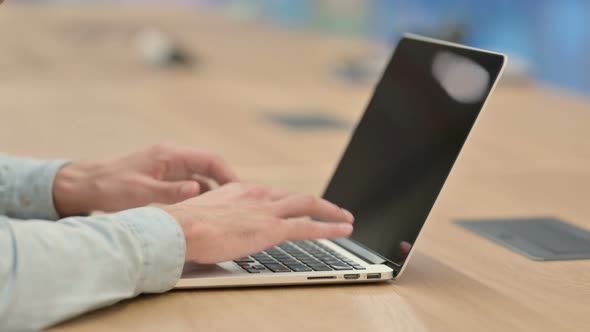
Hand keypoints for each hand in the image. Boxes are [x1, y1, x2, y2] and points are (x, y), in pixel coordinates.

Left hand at [53, 143, 237, 216]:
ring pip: (202, 177)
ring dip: (214, 191)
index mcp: (171, 154)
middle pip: (210, 167)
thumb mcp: (140, 192)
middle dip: (226, 184)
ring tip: (226, 210)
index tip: (241, 191)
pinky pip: (190, 183)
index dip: (229, 175)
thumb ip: (171, 192)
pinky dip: (200, 195)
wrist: (85, 185)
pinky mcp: (165, 176)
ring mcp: (170, 166)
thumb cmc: (110, 187)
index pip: (211, 159)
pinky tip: (204, 211)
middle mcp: (174, 156)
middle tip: (239, 204)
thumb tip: (198, 190)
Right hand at [161, 183, 353, 263]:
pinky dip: (329, 227)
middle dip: (318, 203)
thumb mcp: (203, 215)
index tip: (299, 206)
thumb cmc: (183, 226)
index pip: (274, 194)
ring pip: (308, 206)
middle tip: (332, 209)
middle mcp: (257, 194)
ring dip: (330, 212)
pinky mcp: (272, 228)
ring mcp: (266, 210)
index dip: (290, 201)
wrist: (179, 228)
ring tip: (345, 219)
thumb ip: (218, 218)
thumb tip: (216, 229)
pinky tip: (343, 230)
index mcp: (240, 189)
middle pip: (296, 196)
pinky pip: (308, 227)